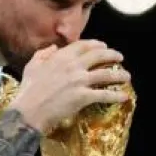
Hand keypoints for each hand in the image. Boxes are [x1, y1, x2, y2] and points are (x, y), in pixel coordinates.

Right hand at [10, 40, 130, 131]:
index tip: (104, 46)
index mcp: (61, 57)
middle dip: (112, 55)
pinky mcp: (83, 97)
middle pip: (99, 56)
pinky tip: (124, 97)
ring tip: (127, 77)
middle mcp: (73, 66)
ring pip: (106, 74)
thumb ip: (43, 54)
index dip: (96, 44)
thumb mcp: (32, 66)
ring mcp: (80, 81)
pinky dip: (116, 96)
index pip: (83, 45)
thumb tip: (53, 48)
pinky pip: (104, 94)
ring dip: (119, 75)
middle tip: (120, 58)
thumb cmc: (28, 90)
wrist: (29, 110)